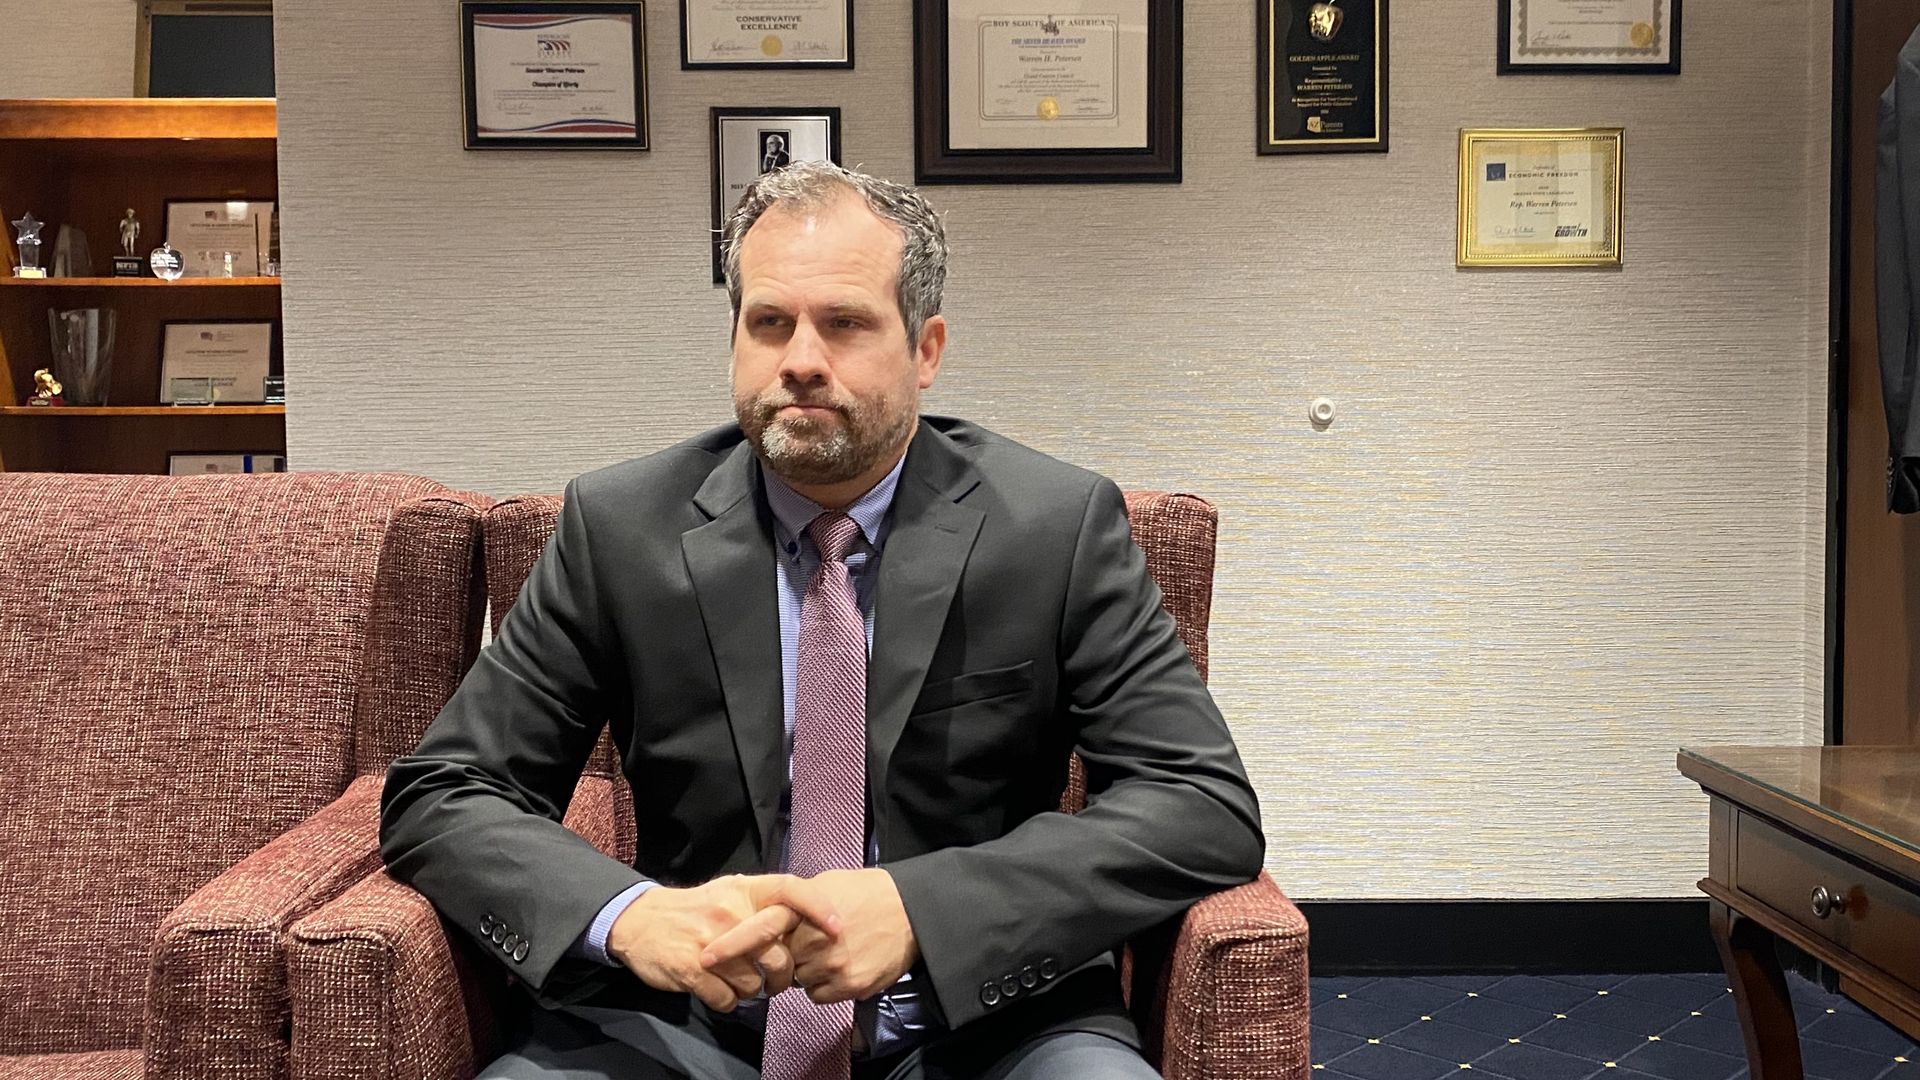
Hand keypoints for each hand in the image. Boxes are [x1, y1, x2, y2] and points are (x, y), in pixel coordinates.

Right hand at [605, 874, 841, 1012]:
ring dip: (752, 991)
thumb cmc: (696, 909)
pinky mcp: (692, 970)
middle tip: (778, 982)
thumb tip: (808, 919)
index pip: (791, 889)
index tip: (838, 929)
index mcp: (745, 891)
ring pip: (754, 982)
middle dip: (785, 976)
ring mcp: (711, 943)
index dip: (819, 907)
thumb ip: (765, 903)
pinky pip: (728, 999)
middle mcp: (731, 913)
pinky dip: (728, 1001)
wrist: (640, 921)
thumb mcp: (730, 892)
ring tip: (741, 983)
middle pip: (779, 954)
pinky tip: (720, 990)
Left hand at [701, 868, 915, 1004]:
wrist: (912, 913)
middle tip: (804, 944)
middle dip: (784, 957)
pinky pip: (819, 995)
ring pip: (798, 980)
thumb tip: (770, 911)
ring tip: (834, 949)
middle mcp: (813, 940)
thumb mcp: (827, 883)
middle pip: (777, 961)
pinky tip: (844, 963)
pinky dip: (826, 984)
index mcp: (804, 910)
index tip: (706, 957)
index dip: (731, 943)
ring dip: (807, 970)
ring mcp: (830, 966)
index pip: (760, 928)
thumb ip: (794, 900)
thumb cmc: (868, 892)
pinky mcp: (847, 986)